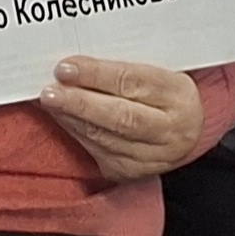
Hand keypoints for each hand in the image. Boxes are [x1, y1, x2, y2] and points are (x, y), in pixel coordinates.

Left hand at [38, 56, 204, 184]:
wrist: (184, 130)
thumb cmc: (162, 91)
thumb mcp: (157, 70)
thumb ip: (123, 65)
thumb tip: (76, 62)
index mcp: (179, 95)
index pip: (133, 82)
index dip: (97, 75)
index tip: (66, 68)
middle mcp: (171, 131)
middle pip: (121, 118)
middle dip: (81, 104)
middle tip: (50, 92)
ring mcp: (153, 157)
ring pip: (106, 138)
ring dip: (72, 118)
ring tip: (50, 101)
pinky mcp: (133, 173)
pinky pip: (99, 152)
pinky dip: (76, 132)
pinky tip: (62, 117)